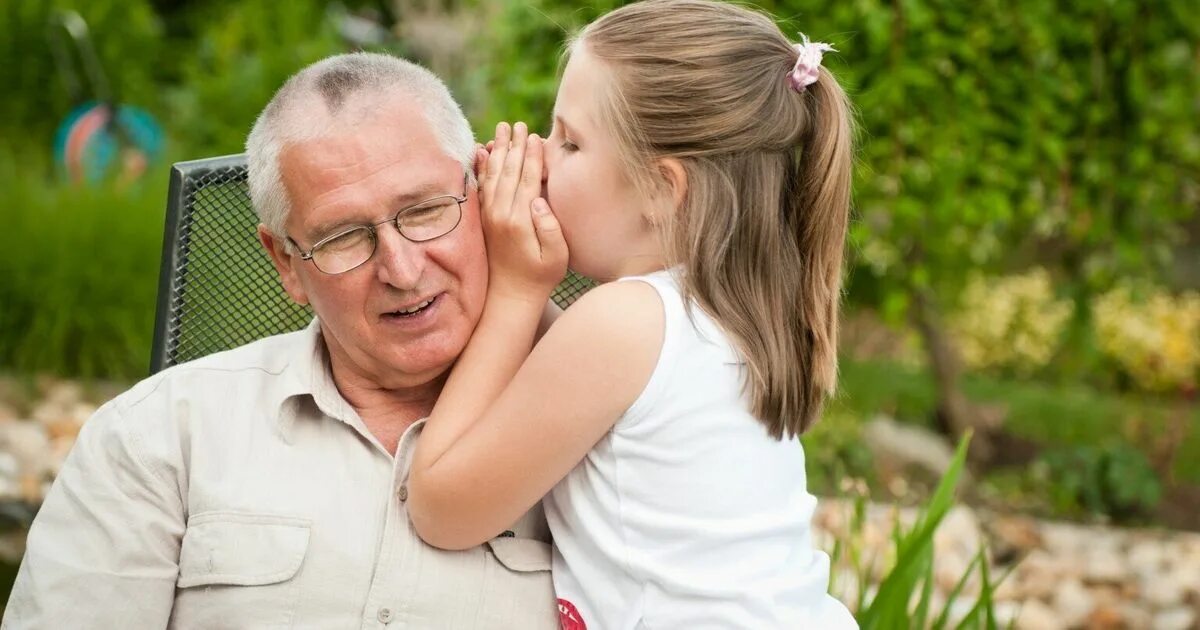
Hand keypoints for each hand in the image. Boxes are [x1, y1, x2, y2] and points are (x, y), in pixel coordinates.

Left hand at [477, 122, 567, 303]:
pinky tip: (481, 152)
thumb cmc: (540, 277)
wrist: (510, 297)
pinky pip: (481, 186)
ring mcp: (489, 216)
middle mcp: (501, 214)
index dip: (532, 157)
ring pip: (492, 175)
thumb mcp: (557, 257)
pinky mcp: (484, 219)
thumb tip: (539, 200)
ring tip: (501, 130)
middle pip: (508, 171)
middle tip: (518, 124)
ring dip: (498, 150)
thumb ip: (550, 228)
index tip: (535, 136)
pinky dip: (481, 167)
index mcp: (520, 220)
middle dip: (514, 146)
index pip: (526, 179)